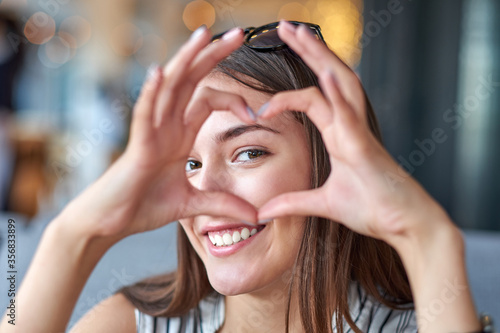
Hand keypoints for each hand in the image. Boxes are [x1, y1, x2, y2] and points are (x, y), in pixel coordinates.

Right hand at [62, 27, 257, 238]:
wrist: (110, 223)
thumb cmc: (143, 207)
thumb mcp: (192, 204)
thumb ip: (223, 204)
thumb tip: (255, 217)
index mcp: (179, 135)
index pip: (208, 99)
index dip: (233, 98)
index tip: (256, 114)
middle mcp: (166, 126)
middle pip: (191, 81)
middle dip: (213, 55)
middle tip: (238, 33)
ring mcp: (150, 133)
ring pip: (169, 88)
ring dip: (185, 60)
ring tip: (203, 35)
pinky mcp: (136, 147)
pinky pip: (143, 115)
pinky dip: (151, 93)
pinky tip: (160, 72)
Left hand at [257, 21, 449, 245]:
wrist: (404, 226)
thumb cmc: (373, 210)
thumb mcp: (323, 204)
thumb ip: (293, 203)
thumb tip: (263, 212)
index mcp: (340, 134)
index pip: (313, 98)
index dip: (287, 93)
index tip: (260, 106)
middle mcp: (350, 126)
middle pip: (328, 78)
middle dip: (308, 50)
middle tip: (285, 26)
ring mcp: (359, 133)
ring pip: (340, 84)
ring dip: (320, 57)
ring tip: (299, 33)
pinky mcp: (365, 148)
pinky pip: (350, 115)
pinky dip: (337, 94)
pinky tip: (325, 73)